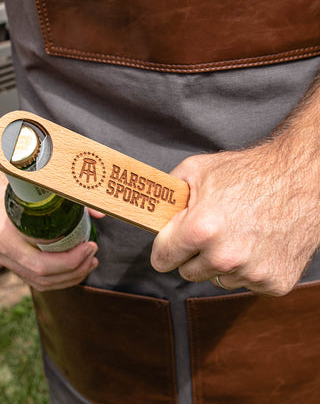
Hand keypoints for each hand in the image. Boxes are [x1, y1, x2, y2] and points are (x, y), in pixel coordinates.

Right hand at [0, 163, 102, 291]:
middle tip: (93, 256)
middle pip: (41, 277)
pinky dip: (56, 276)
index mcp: (3, 235)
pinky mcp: (6, 258)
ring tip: (89, 263)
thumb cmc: (11, 179)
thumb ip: (71, 198)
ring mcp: (0, 257)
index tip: (90, 246)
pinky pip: (32, 277)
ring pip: (37, 282)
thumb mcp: (37, 184)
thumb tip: (101, 213)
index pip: (41, 264)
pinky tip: (72, 267)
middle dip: (74, 271)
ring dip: (68, 277)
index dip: (71, 261)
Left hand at [151, 142, 319, 295]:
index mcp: (200, 229)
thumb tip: (151, 212)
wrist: (302, 179)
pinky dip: (247, 268)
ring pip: (217, 278)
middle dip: (192, 255)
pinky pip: (244, 282)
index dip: (164, 249)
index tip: (169, 244)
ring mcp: (252, 273)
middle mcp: (225, 257)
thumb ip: (167, 195)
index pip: (161, 260)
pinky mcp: (275, 283)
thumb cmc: (248, 172)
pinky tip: (257, 244)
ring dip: (221, 262)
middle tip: (209, 231)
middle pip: (187, 273)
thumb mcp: (196, 170)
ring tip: (238, 233)